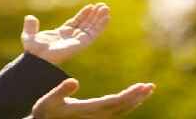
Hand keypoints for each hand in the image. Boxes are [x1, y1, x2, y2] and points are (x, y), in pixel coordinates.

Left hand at [21, 3, 109, 64]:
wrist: (38, 58)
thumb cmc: (33, 51)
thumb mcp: (28, 36)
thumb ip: (30, 26)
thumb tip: (29, 17)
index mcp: (61, 34)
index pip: (76, 23)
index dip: (83, 15)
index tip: (91, 7)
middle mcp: (71, 37)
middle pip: (85, 24)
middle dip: (94, 15)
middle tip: (102, 5)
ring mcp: (77, 40)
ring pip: (91, 28)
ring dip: (99, 18)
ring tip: (106, 8)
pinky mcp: (81, 44)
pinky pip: (93, 33)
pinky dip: (100, 25)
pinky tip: (106, 17)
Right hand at [30, 78, 154, 118]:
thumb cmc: (45, 113)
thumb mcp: (48, 100)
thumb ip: (60, 90)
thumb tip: (74, 81)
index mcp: (86, 110)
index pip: (113, 102)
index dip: (128, 95)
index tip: (141, 87)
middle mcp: (95, 117)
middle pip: (121, 107)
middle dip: (137, 97)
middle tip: (150, 86)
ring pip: (121, 110)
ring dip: (135, 100)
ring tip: (147, 89)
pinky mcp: (96, 118)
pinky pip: (116, 111)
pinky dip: (127, 103)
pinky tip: (134, 97)